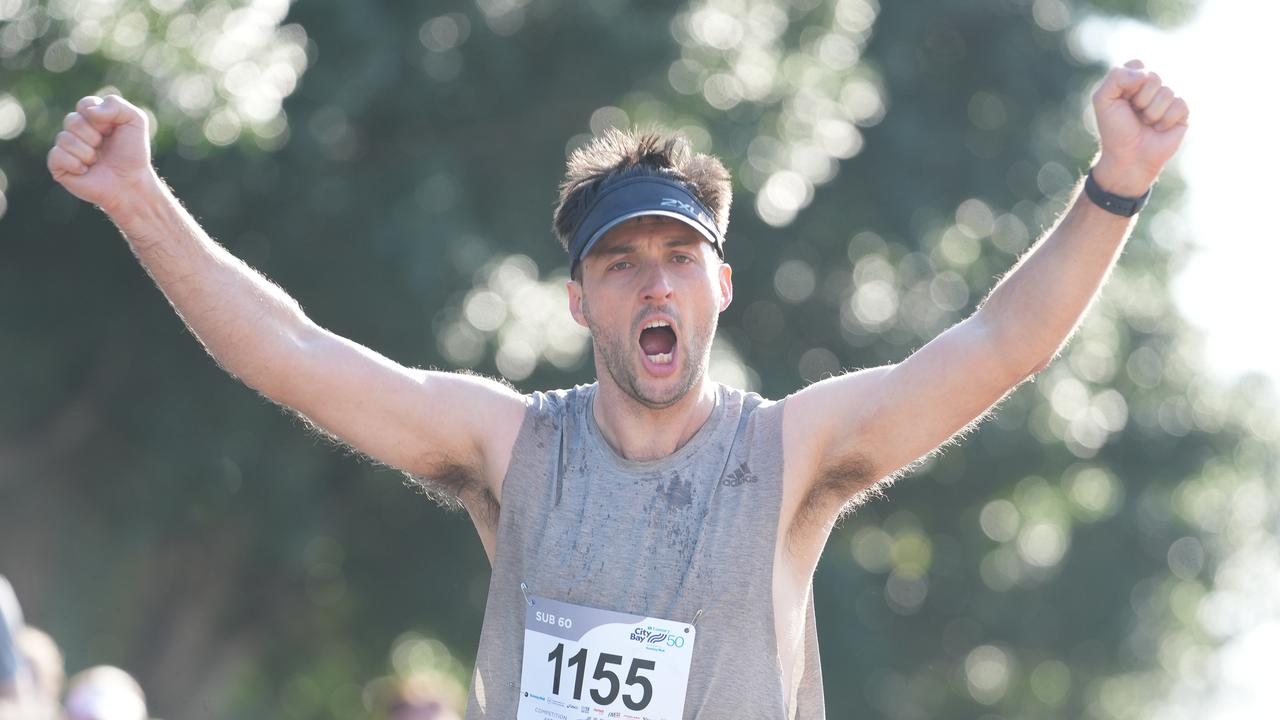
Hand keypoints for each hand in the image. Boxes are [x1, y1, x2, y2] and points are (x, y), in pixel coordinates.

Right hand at [47, 95, 157, 215]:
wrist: (131, 184)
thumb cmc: (133, 154)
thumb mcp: (135, 121)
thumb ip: (115, 104)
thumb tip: (89, 111)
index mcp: (92, 118)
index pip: (84, 105)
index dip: (100, 118)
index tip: (112, 130)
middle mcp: (76, 131)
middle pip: (72, 120)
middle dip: (92, 135)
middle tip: (104, 147)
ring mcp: (66, 148)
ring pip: (64, 138)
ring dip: (87, 152)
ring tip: (97, 161)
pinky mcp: (59, 166)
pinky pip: (56, 155)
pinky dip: (74, 163)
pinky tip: (86, 170)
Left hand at [1091, 59, 1189, 195]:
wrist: (1128, 157)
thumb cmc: (1115, 130)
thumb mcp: (1103, 100)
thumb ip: (1116, 77)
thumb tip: (1144, 74)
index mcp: (1134, 79)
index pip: (1137, 65)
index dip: (1128, 84)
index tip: (1121, 100)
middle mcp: (1153, 85)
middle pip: (1154, 77)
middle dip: (1140, 100)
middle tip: (1134, 114)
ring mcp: (1169, 98)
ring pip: (1167, 92)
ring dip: (1151, 113)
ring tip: (1146, 123)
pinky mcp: (1182, 112)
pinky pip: (1180, 105)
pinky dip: (1165, 120)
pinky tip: (1159, 129)